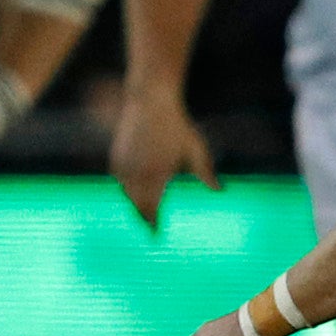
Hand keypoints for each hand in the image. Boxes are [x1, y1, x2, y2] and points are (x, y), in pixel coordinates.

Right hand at [110, 87, 218, 229]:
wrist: (150, 101)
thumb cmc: (176, 125)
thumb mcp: (195, 148)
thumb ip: (205, 172)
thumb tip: (219, 190)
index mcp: (159, 173)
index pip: (152, 207)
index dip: (153, 223)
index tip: (156, 234)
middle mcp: (139, 172)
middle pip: (137, 205)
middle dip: (142, 217)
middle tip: (149, 229)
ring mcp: (125, 165)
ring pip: (126, 194)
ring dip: (133, 204)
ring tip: (141, 214)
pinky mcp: (116, 157)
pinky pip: (119, 181)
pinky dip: (126, 188)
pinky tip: (131, 193)